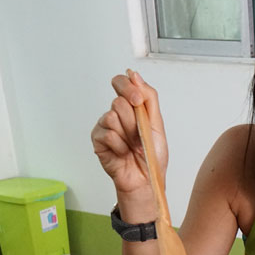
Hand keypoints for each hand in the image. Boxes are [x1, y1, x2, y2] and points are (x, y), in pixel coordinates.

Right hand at [91, 70, 167, 204]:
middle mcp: (116, 114)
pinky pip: (107, 134)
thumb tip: (135, 75)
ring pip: (112, 116)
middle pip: (119, 102)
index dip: (127, 87)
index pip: (121, 82)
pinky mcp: (98, 140)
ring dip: (128, 134)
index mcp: (131, 107)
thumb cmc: (152, 155)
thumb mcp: (157, 123)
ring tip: (132, 146)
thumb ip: (148, 97)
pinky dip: (120, 145)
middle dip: (134, 121)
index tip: (137, 100)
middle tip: (139, 136)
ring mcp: (105, 127)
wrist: (146, 179)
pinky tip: (123, 153)